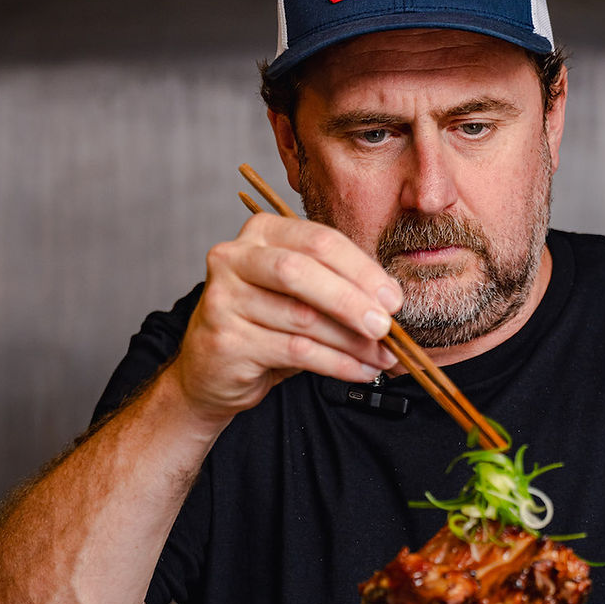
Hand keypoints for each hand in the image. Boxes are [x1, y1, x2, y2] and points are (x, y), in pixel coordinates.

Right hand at [170, 213, 401, 422]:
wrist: (212, 369)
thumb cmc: (265, 324)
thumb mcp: (301, 295)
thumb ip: (338, 287)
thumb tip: (390, 301)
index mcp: (261, 233)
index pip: (319, 241)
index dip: (362, 270)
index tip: (393, 299)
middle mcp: (235, 257)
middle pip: (302, 271)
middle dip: (352, 300)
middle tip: (386, 327)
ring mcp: (224, 298)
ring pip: (302, 317)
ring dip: (351, 341)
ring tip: (381, 357)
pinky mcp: (226, 339)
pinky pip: (295, 351)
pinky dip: (336, 363)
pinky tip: (360, 370)